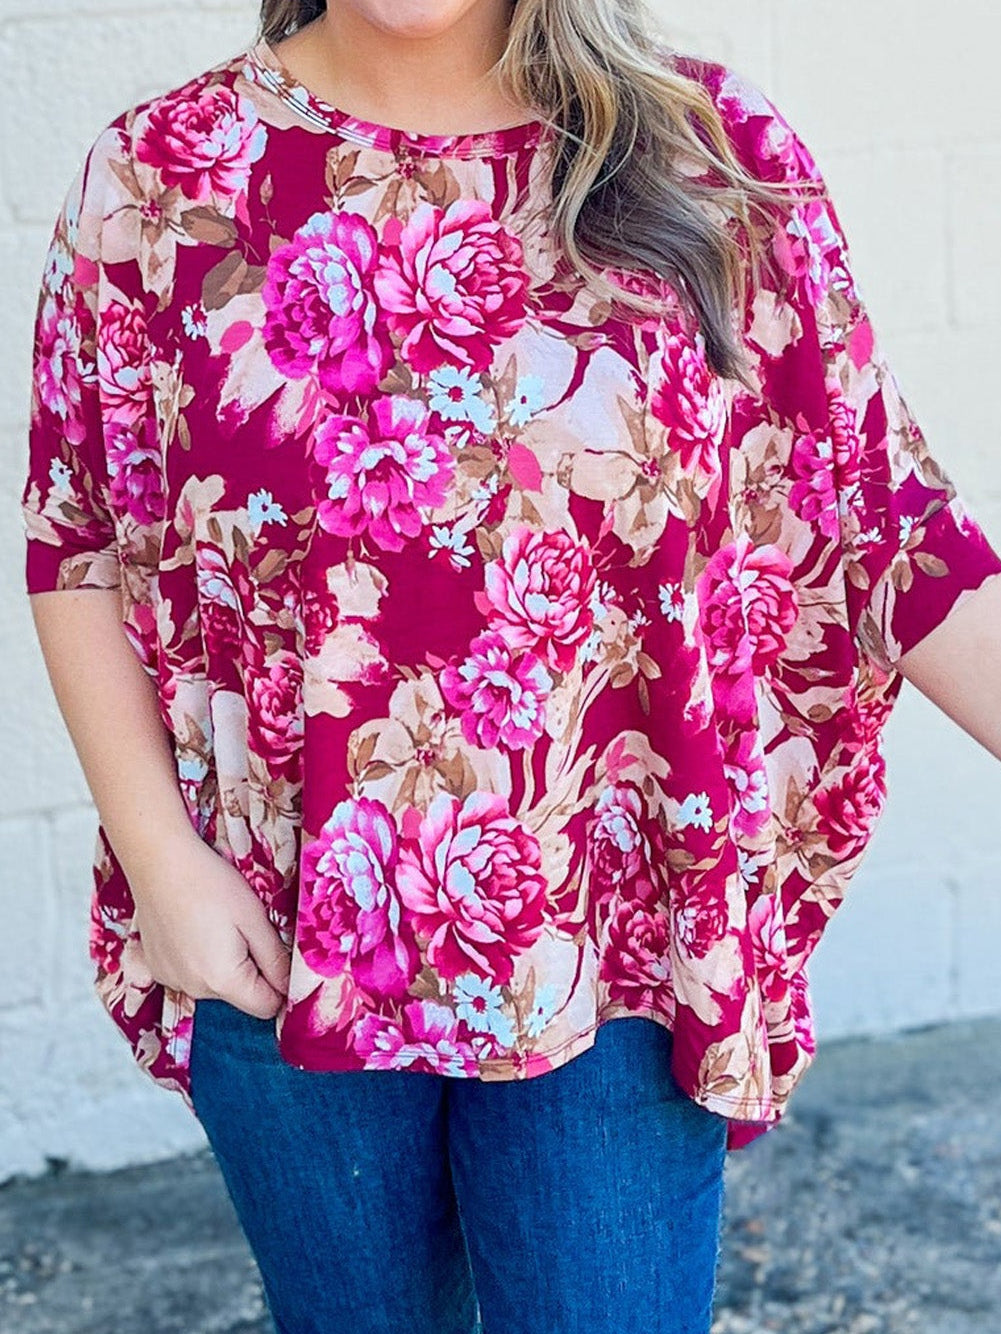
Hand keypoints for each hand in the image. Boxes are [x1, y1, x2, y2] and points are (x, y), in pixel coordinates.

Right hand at [128, 831, 291, 1018]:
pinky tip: (196, 926)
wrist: (159, 862)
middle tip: (247, 928)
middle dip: (252, 969)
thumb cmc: (211, 884)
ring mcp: (170, 980)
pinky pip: (191, 973)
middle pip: (240, 995)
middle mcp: (194, 990)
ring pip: (215, 984)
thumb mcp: (255, 919)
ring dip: (226, 964)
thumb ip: (276, 959)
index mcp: (223, 981)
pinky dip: (200, 958)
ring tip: (219, 923)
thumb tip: (291, 988)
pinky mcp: (156, 967)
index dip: (281, 986)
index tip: (280, 956)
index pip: (266, 1007)